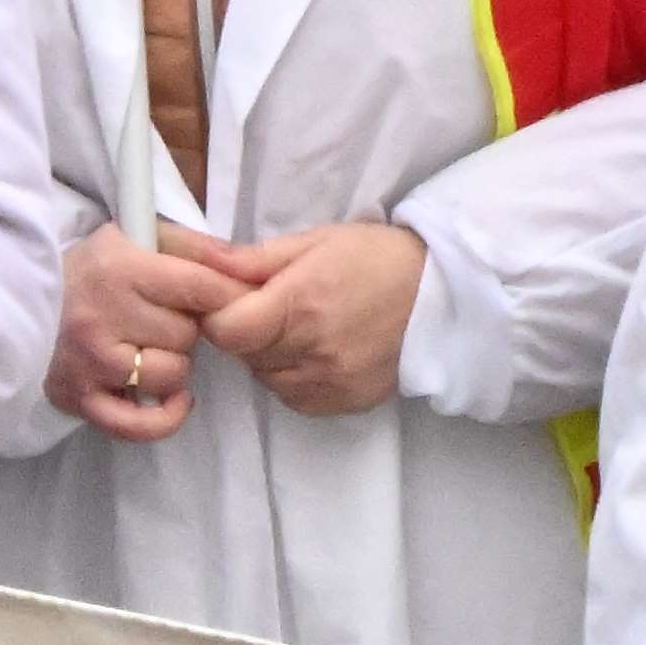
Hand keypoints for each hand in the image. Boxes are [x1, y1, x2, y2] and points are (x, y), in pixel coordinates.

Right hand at [52, 222, 236, 442]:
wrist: (17, 301)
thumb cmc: (89, 269)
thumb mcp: (135, 237)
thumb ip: (195, 247)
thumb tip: (250, 267)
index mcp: (117, 269)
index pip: (199, 287)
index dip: (227, 295)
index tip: (233, 299)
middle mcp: (101, 317)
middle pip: (186, 334)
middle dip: (183, 326)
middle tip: (158, 316)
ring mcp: (89, 364)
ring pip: (171, 375)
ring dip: (171, 365)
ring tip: (147, 347)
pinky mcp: (80, 400)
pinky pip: (140, 427)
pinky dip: (164, 417)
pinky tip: (171, 399)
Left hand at [195, 219, 429, 418]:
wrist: (443, 296)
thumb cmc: (378, 257)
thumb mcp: (315, 241)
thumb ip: (255, 259)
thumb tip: (201, 261)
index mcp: (300, 303)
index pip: (227, 330)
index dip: (219, 316)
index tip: (231, 300)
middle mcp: (312, 351)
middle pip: (244, 355)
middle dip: (246, 332)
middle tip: (271, 307)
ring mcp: (330, 383)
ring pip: (267, 380)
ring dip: (269, 358)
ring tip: (299, 329)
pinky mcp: (345, 403)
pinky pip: (295, 398)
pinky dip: (293, 378)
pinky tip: (315, 352)